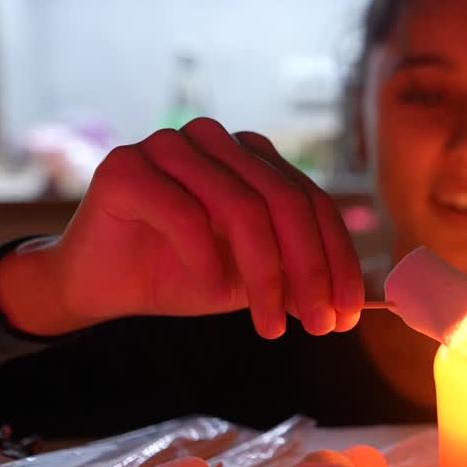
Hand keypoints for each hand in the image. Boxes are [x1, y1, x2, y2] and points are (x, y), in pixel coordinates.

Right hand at [0, 118, 363, 338]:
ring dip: (266, 274)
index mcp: (253, 156)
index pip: (312, 201)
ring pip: (242, 207)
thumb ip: (301, 275)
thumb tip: (365, 299)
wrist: (101, 286)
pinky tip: (213, 288)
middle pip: (285, 201)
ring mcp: (169, 146)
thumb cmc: (181, 274)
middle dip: (310, 270)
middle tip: (320, 325)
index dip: (338, 258)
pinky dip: (207, 259)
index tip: (349, 313)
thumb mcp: (254, 278)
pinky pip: (185, 213)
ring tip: (272, 324)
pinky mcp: (126, 167)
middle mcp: (216, 140)